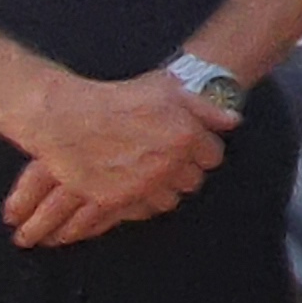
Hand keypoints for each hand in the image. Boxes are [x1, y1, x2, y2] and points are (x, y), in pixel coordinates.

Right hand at [4, 71, 228, 247]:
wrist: (68, 117)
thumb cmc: (117, 99)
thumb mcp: (166, 90)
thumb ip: (204, 108)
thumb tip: (233, 121)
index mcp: (185, 137)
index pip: (212, 156)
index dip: (202, 151)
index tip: (193, 148)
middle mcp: (168, 164)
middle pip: (192, 182)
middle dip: (184, 172)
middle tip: (170, 162)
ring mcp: (142, 185)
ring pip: (169, 201)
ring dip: (163, 191)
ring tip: (151, 178)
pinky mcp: (115, 200)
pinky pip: (140, 212)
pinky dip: (139, 205)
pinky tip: (133, 192)